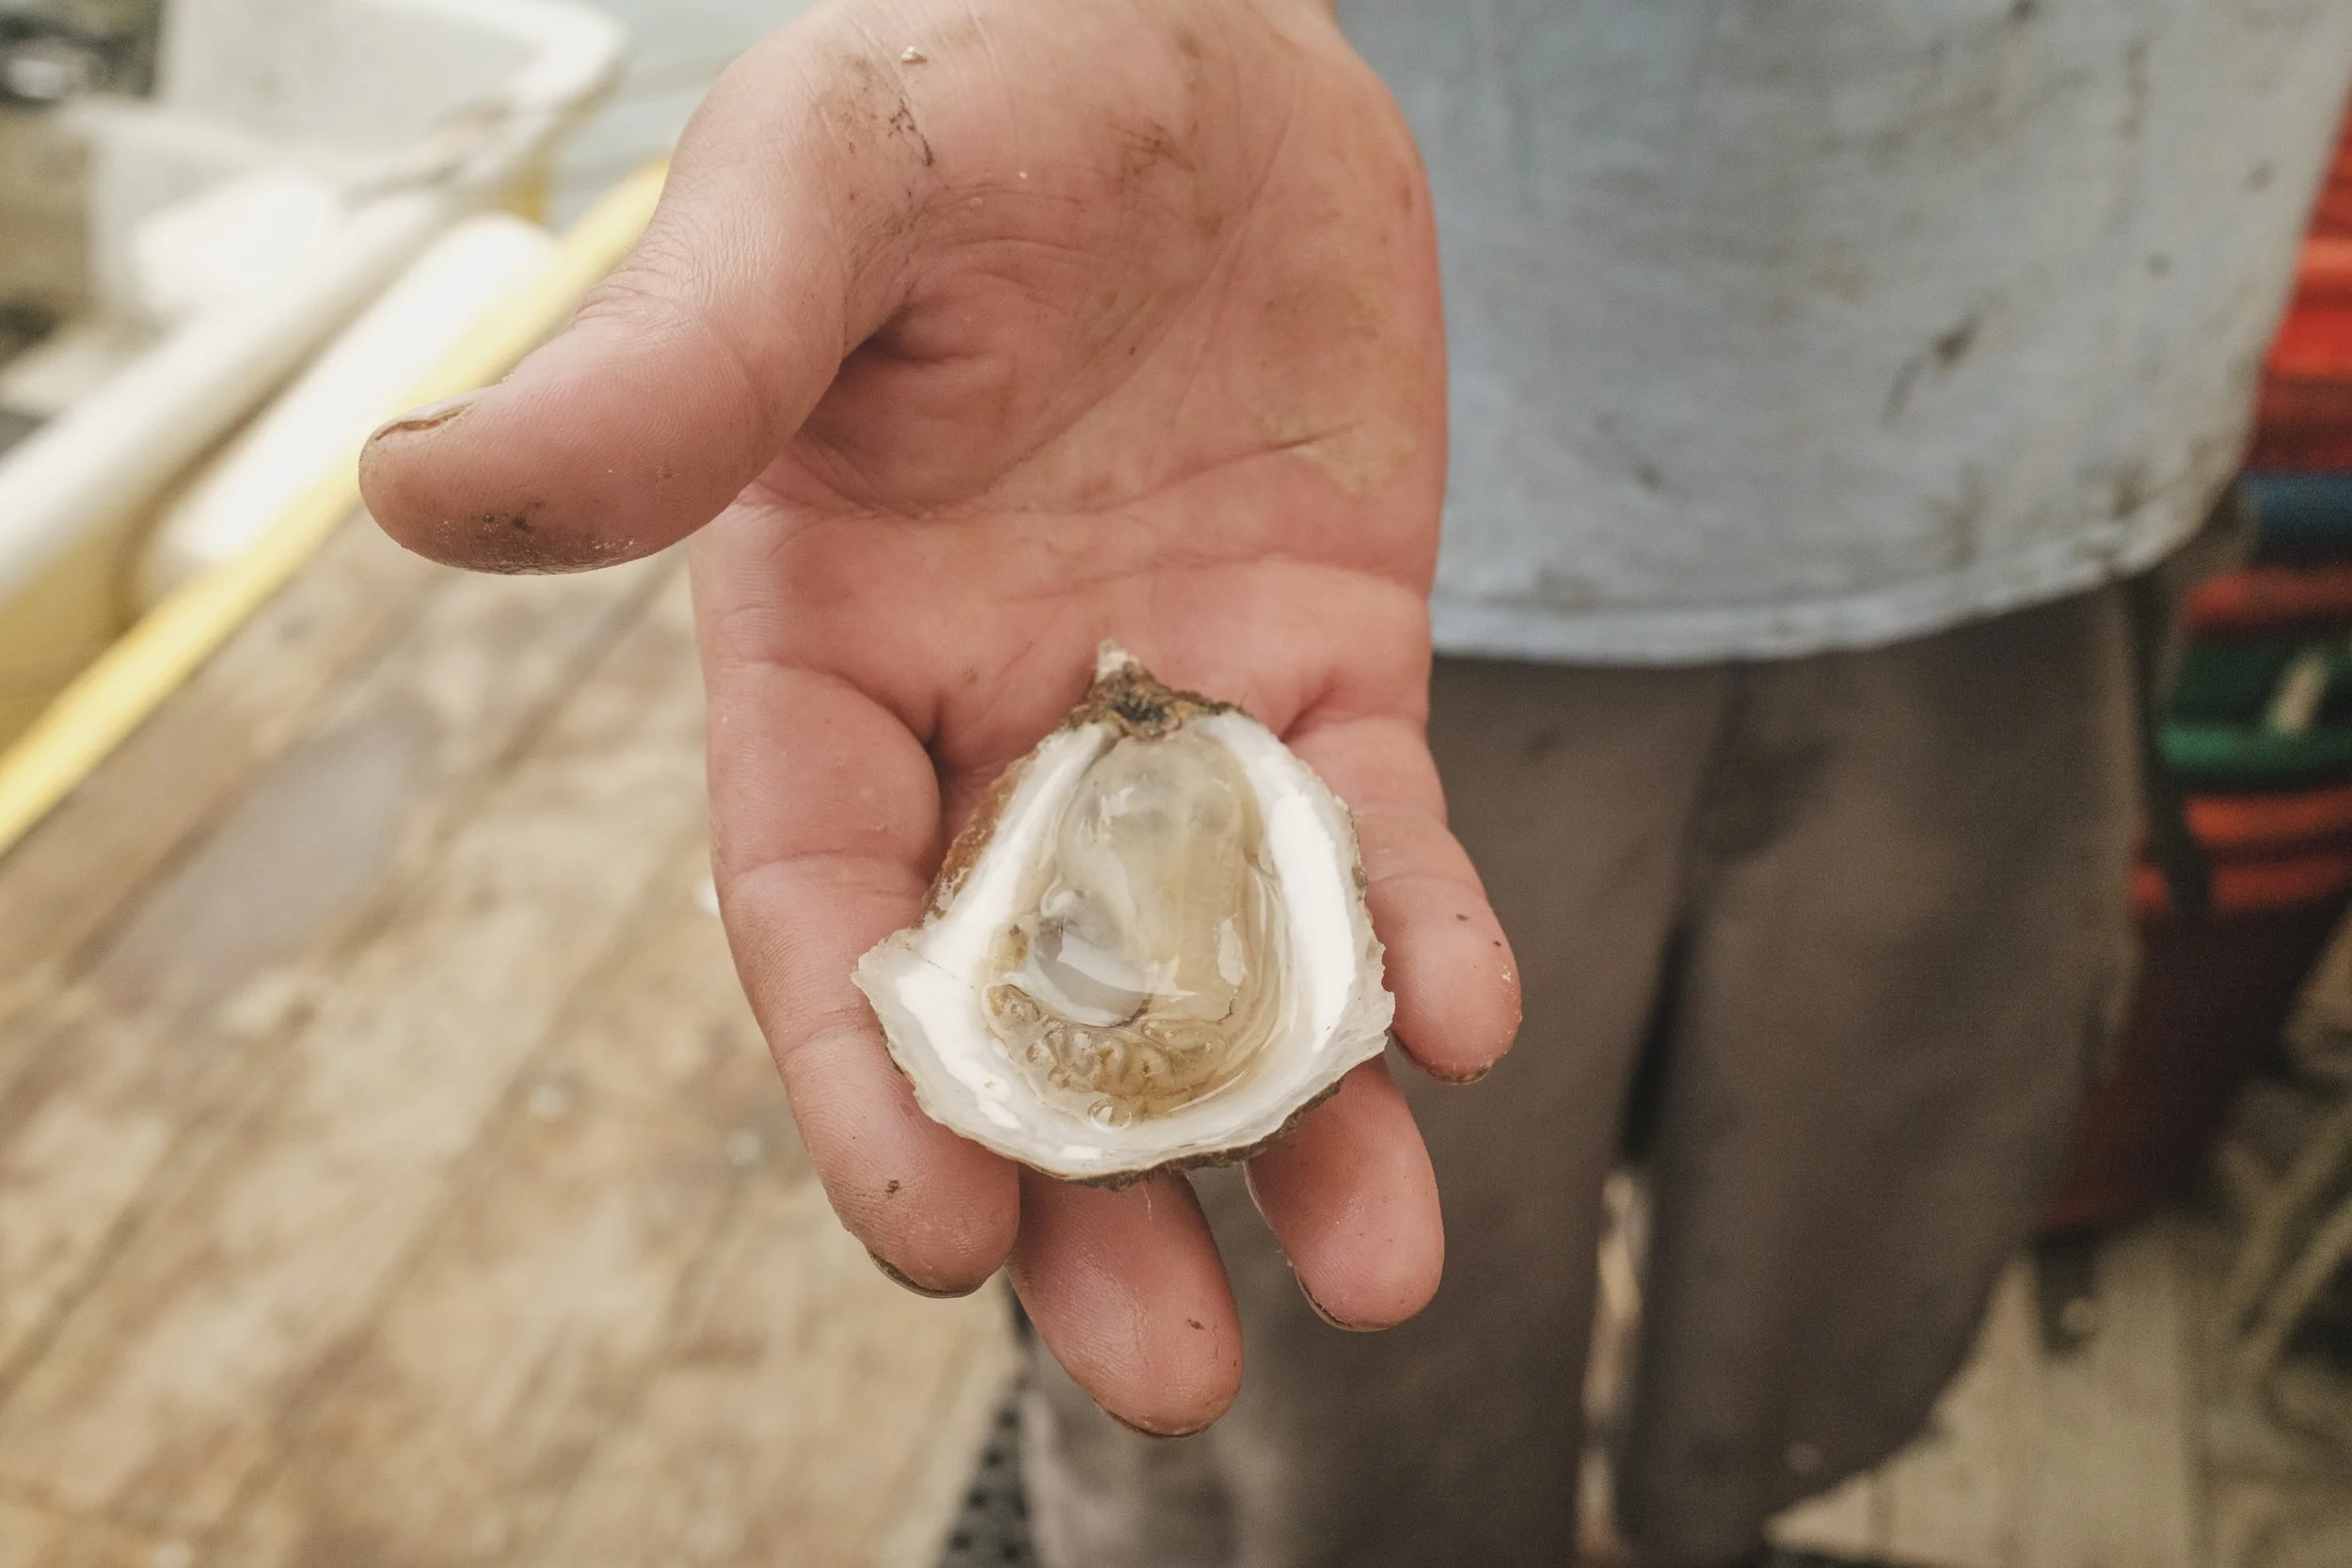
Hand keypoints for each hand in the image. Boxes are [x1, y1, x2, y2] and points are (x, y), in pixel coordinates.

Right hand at [359, 0, 1519, 1434]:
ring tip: (1376, 1264)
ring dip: (1290, 1121)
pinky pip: (1372, 830)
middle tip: (1161, 1371)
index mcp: (819, 652)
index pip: (822, 909)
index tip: (930, 1236)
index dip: (863, 1079)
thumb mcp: (813, 202)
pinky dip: (1417, 933)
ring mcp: (1165, 700)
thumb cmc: (970, 86)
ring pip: (1218, 958)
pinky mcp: (1323, 656)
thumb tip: (417, 491)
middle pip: (1026, 998)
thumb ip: (668, 370)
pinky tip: (1464, 1019)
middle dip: (1090, 1185)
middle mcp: (986, 713)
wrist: (1188, 29)